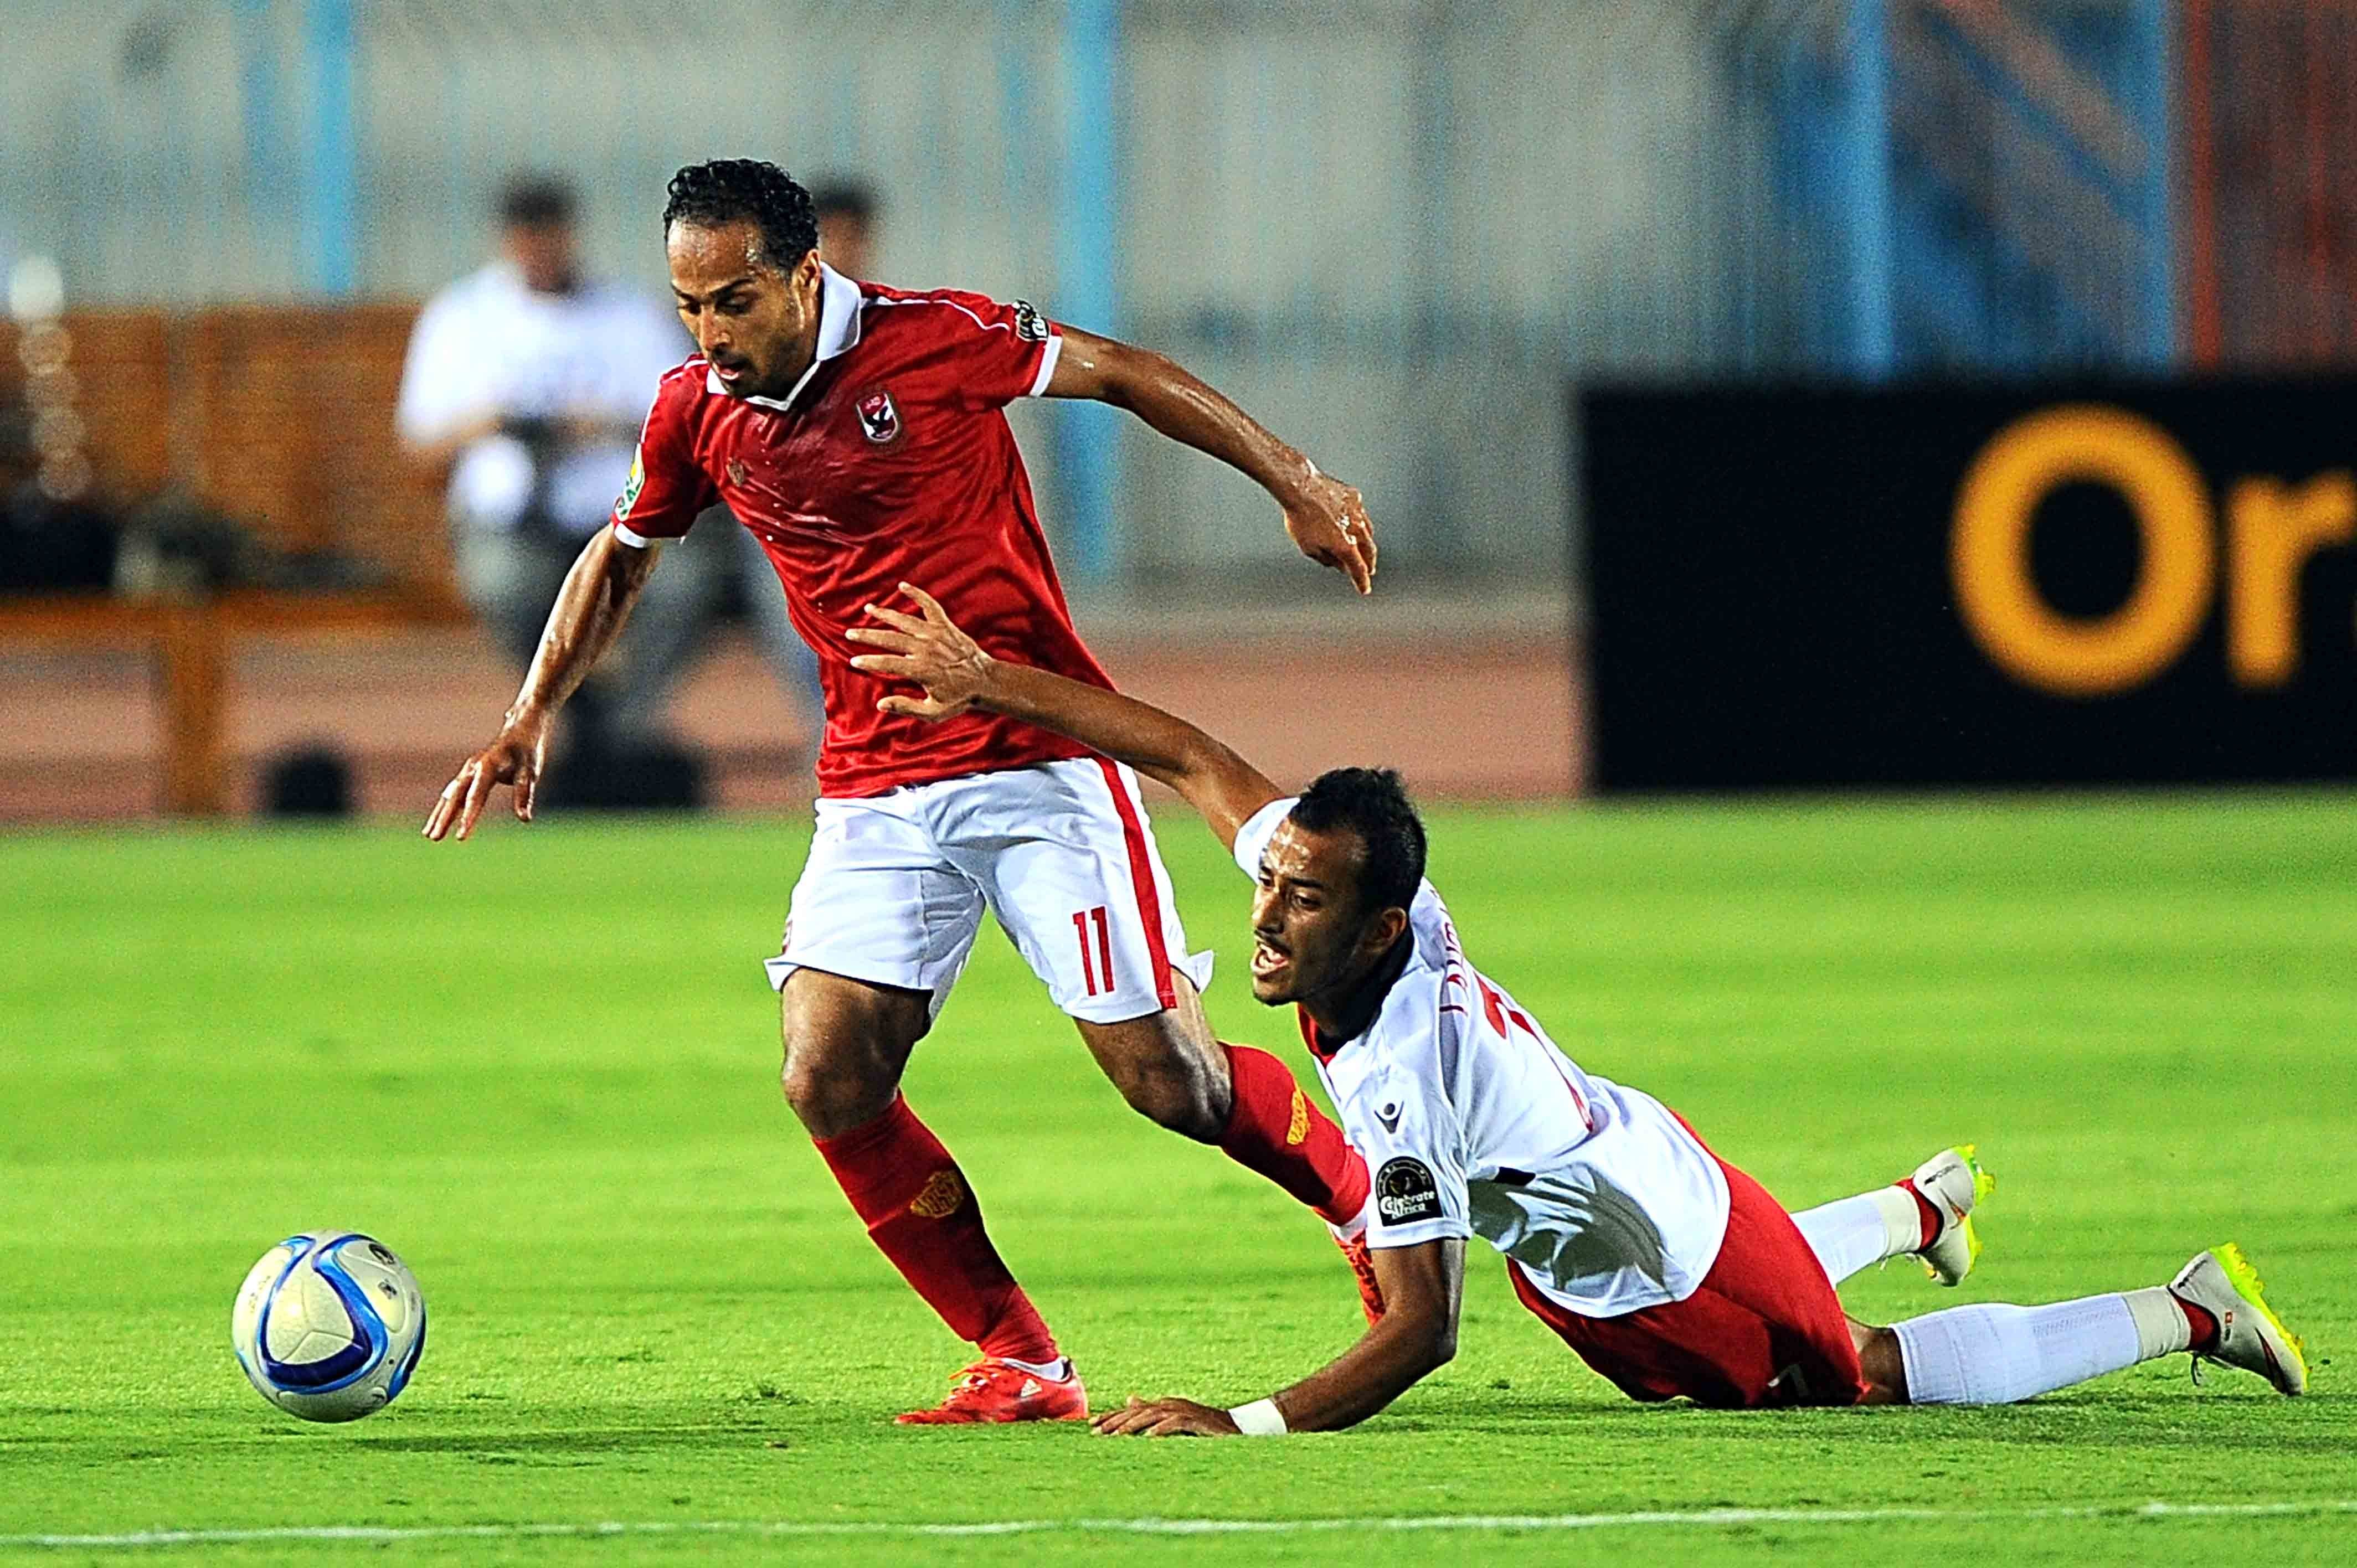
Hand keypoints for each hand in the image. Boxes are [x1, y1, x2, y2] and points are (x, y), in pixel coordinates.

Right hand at [423, 717, 549, 840]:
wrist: (520, 729)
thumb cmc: (526, 752)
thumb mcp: (529, 771)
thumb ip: (524, 794)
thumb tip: (524, 819)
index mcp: (488, 766)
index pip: (476, 796)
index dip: (468, 817)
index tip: (461, 837)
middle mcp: (473, 767)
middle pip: (455, 796)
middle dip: (444, 818)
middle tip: (434, 838)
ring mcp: (468, 770)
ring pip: (450, 795)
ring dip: (440, 814)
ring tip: (429, 835)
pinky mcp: (469, 774)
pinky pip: (453, 792)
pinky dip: (445, 807)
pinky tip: (438, 821)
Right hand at [846, 584, 992, 720]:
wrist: (985, 681)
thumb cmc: (959, 699)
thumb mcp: (933, 712)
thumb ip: (906, 707)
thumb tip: (880, 704)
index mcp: (921, 670)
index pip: (887, 663)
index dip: (869, 662)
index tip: (853, 661)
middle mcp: (926, 649)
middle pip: (890, 639)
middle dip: (868, 636)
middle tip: (850, 633)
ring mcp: (936, 635)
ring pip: (905, 620)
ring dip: (885, 614)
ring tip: (868, 609)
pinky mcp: (946, 626)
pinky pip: (930, 606)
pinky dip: (917, 595)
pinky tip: (903, 586)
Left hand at [1090, 1395, 1240, 1437]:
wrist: (1236, 1427)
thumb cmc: (1203, 1425)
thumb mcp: (1173, 1417)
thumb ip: (1152, 1410)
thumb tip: (1130, 1399)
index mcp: (1164, 1405)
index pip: (1132, 1410)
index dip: (1112, 1416)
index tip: (1091, 1425)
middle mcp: (1171, 1404)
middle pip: (1137, 1411)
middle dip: (1115, 1421)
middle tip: (1096, 1432)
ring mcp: (1184, 1411)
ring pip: (1152, 1416)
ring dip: (1132, 1425)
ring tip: (1115, 1436)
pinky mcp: (1196, 1420)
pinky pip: (1176, 1424)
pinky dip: (1161, 1429)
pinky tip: (1149, 1437)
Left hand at [1282, 465, 1375, 594]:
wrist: (1300, 487)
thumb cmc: (1300, 517)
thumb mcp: (1309, 548)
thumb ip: (1327, 559)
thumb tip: (1338, 564)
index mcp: (1345, 546)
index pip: (1359, 569)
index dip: (1362, 582)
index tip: (1364, 589)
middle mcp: (1356, 530)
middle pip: (1369, 551)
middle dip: (1369, 563)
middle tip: (1369, 570)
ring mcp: (1357, 512)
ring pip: (1368, 531)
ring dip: (1366, 543)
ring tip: (1364, 548)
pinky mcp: (1354, 497)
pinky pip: (1360, 512)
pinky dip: (1358, 521)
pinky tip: (1352, 522)